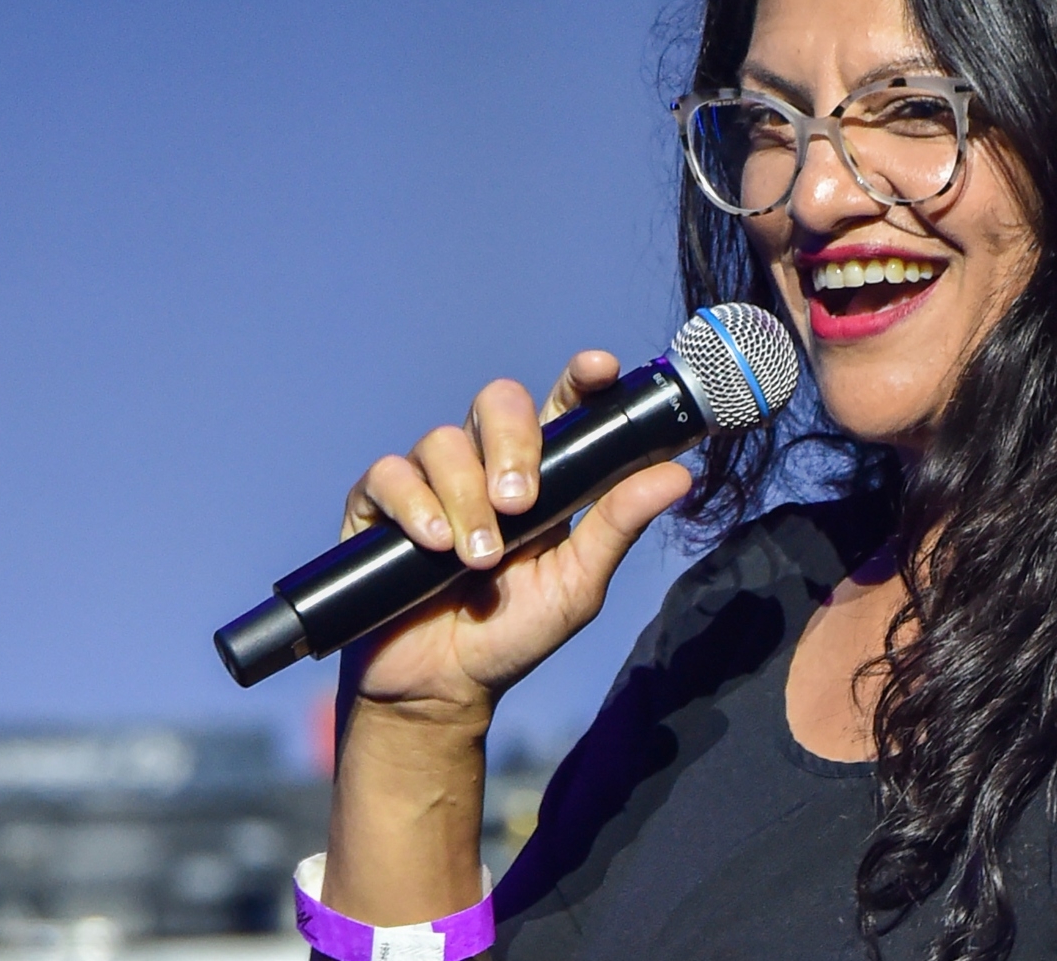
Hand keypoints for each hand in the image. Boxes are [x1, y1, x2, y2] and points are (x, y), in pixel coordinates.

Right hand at [335, 350, 694, 717]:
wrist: (441, 687)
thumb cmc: (515, 632)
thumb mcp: (577, 583)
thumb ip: (618, 525)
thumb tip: (679, 476)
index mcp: (542, 473)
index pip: (562, 405)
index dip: (580, 378)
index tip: (598, 368)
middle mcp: (485, 464)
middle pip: (498, 401)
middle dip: (513, 442)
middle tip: (521, 501)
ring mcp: (430, 480)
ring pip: (444, 442)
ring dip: (466, 499)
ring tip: (478, 558)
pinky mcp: (378, 506)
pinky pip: (389, 474)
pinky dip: (415, 506)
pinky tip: (432, 546)